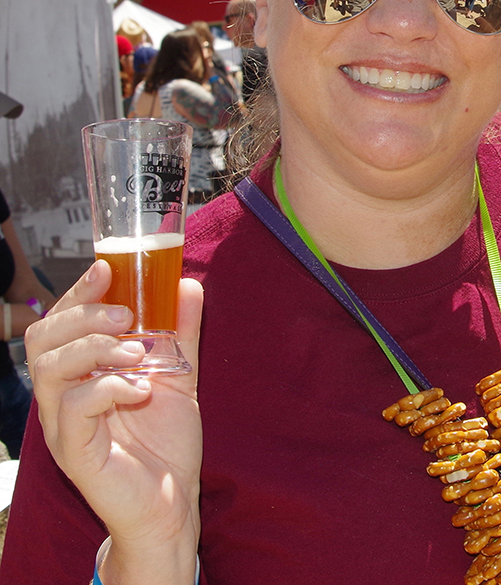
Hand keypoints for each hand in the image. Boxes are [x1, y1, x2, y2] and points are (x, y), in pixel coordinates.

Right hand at [25, 260, 202, 576]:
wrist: (172, 503)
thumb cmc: (166, 442)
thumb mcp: (180, 376)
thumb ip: (181, 333)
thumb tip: (187, 285)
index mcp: (81, 376)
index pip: (60, 324)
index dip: (77, 293)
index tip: (106, 267)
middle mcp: (63, 398)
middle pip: (43, 341)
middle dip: (82, 315)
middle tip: (126, 313)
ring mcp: (64, 427)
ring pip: (50, 370)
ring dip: (96, 348)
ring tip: (138, 352)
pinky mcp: (74, 453)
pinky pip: (74, 409)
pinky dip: (109, 388)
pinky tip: (140, 388)